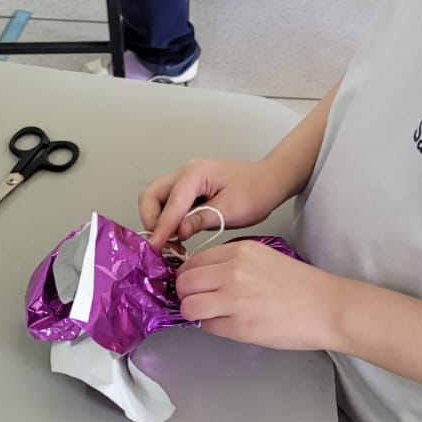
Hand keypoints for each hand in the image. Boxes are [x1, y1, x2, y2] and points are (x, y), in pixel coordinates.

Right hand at [140, 157, 290, 249]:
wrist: (270, 182)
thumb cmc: (256, 192)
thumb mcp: (229, 211)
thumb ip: (200, 220)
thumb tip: (177, 233)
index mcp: (195, 173)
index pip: (170, 203)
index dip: (162, 228)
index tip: (156, 248)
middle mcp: (185, 173)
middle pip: (151, 196)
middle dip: (151, 221)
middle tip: (162, 244)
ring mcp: (185, 180)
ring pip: (156, 200)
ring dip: (158, 222)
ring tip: (172, 243)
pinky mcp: (189, 190)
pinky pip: (168, 204)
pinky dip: (167, 220)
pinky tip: (179, 236)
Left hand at [175, 239, 347, 350]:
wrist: (328, 307)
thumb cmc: (302, 286)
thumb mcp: (264, 258)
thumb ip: (233, 263)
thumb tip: (204, 276)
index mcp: (241, 251)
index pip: (194, 261)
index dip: (190, 276)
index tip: (195, 284)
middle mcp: (233, 271)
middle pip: (184, 283)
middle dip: (186, 294)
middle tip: (198, 300)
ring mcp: (235, 300)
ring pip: (189, 306)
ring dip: (195, 312)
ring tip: (211, 314)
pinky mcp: (239, 326)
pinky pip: (208, 327)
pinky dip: (213, 327)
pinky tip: (230, 324)